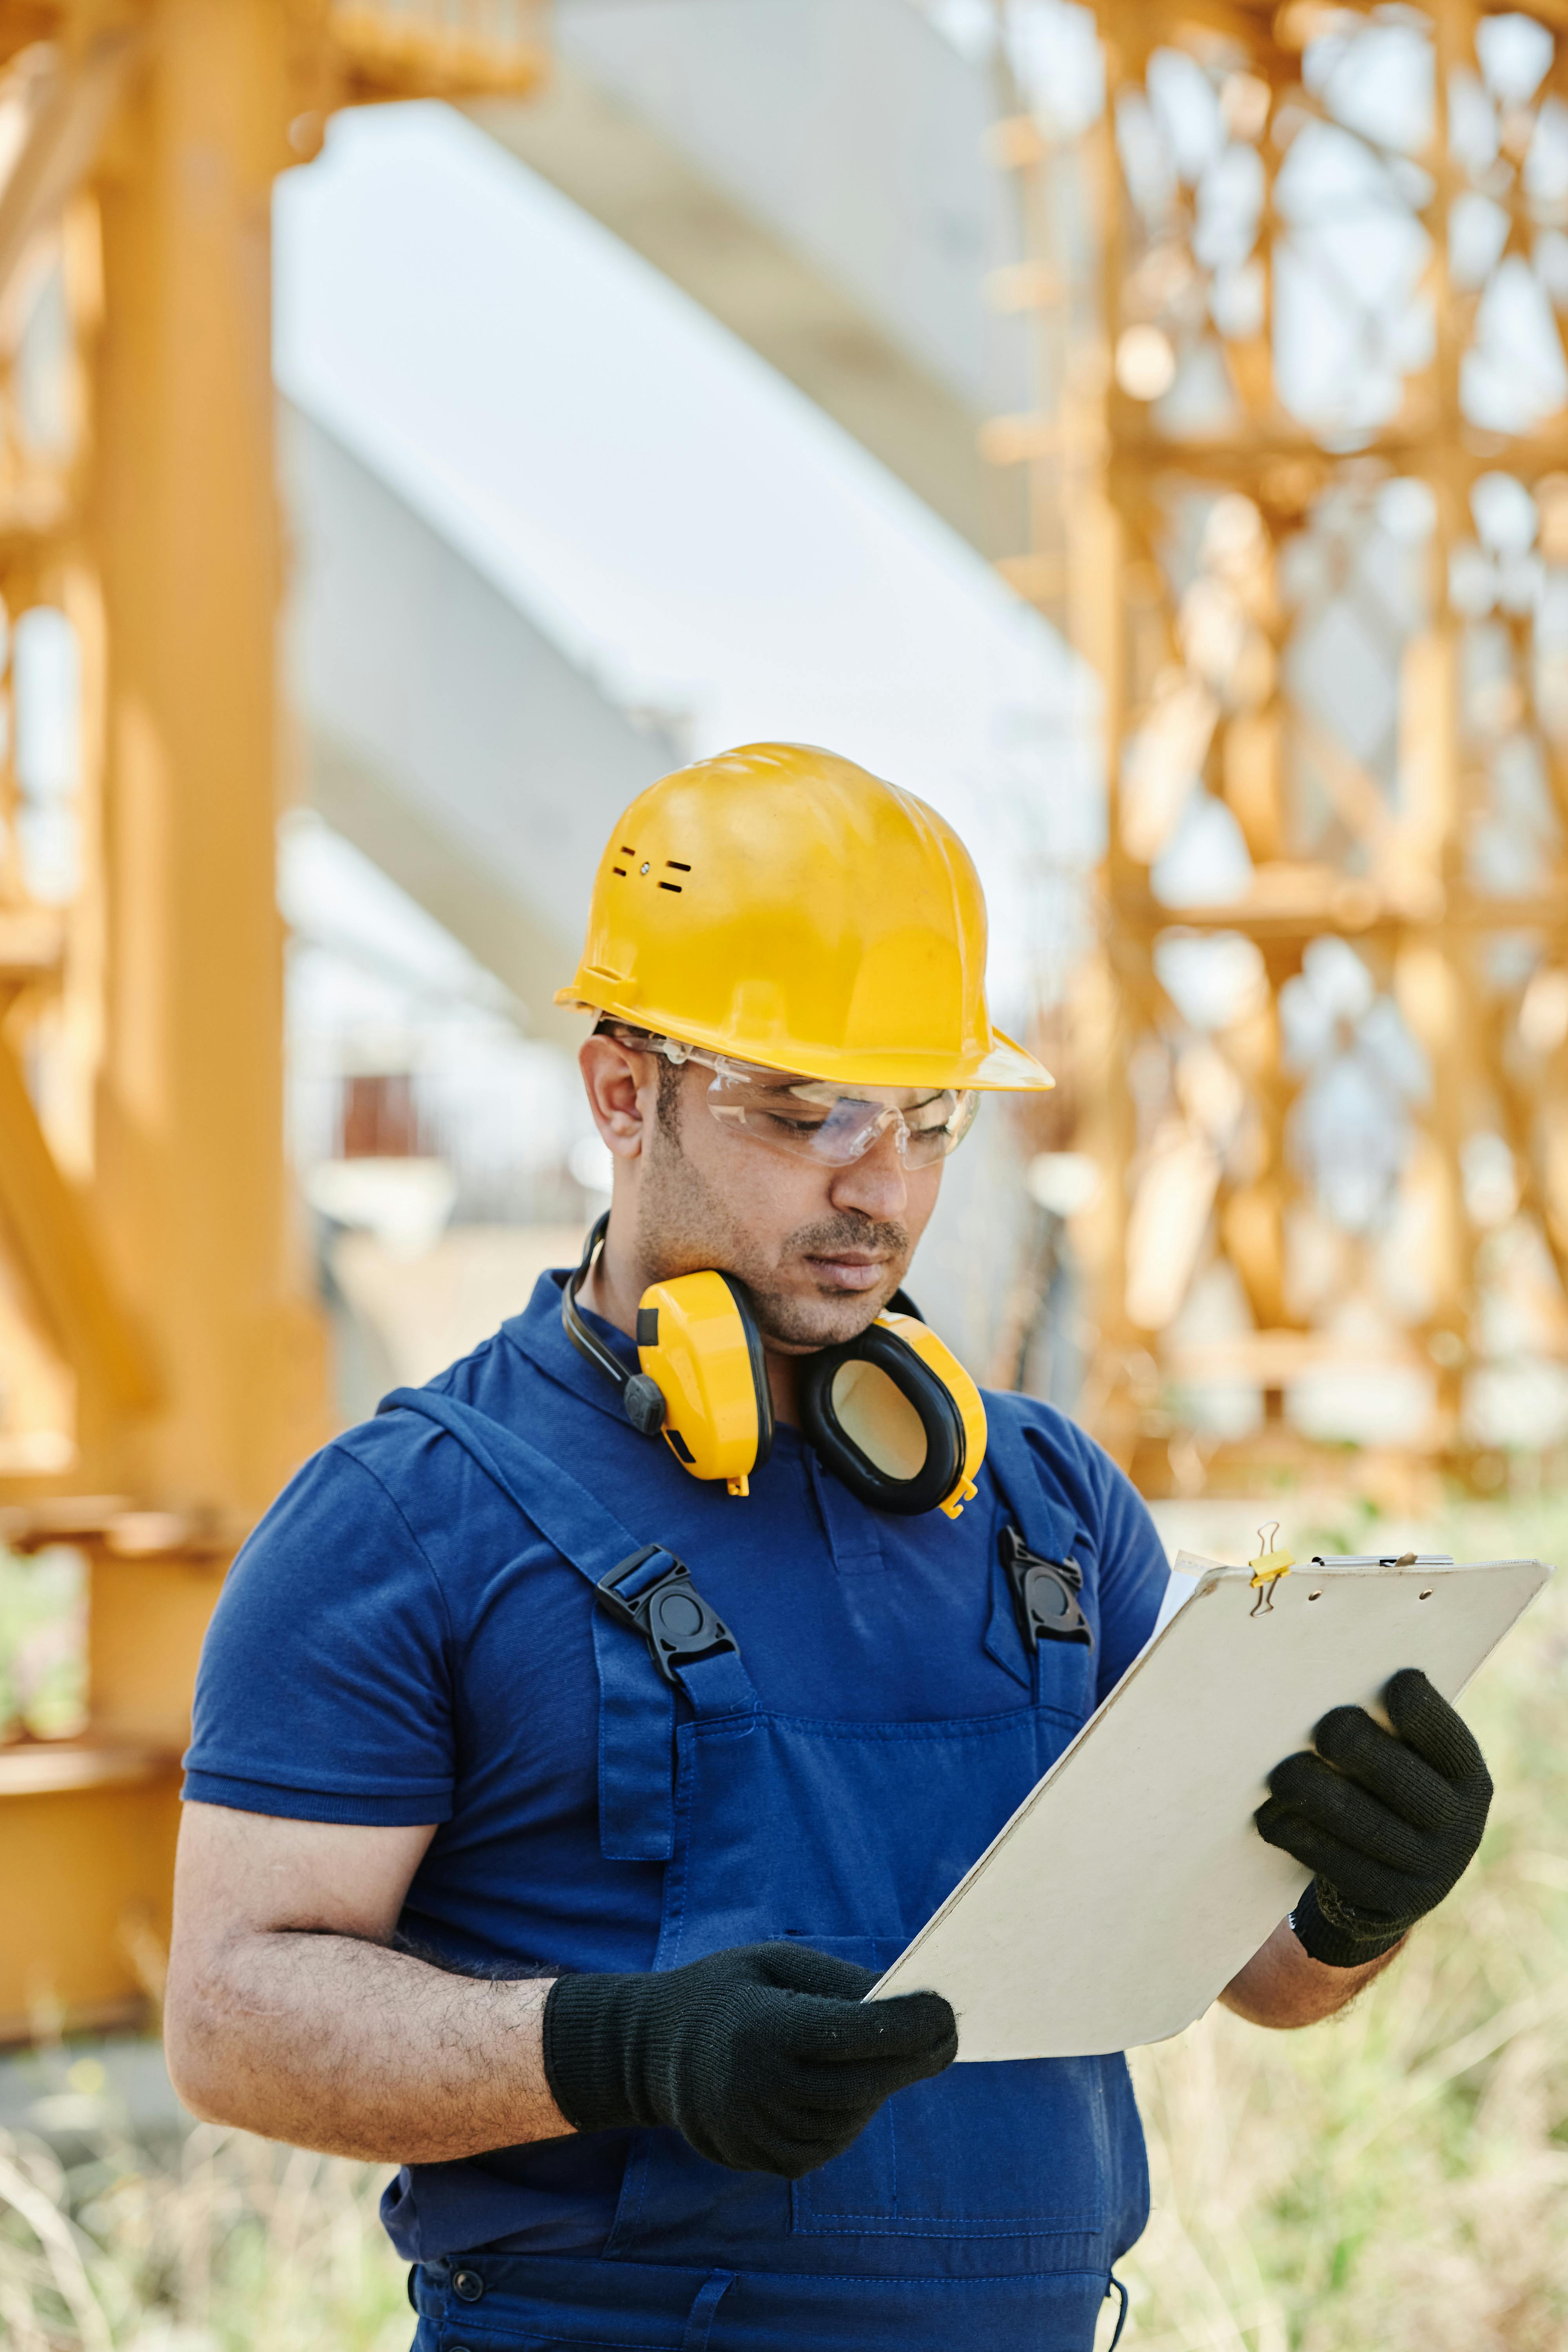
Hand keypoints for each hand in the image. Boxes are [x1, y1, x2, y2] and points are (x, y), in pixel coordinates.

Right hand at [542, 1940, 956, 2175]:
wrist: (655, 2051)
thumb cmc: (731, 1991)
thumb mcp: (776, 1962)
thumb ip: (839, 1982)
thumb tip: (908, 2001)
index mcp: (762, 2030)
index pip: (854, 2033)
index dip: (910, 2023)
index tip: (948, 2009)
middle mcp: (759, 2089)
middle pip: (866, 2083)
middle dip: (916, 2057)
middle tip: (947, 2032)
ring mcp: (760, 2133)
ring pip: (854, 2115)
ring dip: (880, 2084)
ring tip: (879, 2049)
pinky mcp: (766, 2161)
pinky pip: (832, 2142)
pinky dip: (851, 2112)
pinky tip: (842, 2084)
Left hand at [1255, 1668, 1492, 1967]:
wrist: (1393, 1875)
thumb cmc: (1388, 1788)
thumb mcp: (1407, 1759)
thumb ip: (1385, 1729)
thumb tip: (1325, 1685)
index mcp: (1467, 1775)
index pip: (1444, 1738)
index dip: (1421, 1711)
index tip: (1392, 1684)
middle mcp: (1460, 1824)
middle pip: (1404, 1781)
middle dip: (1359, 1749)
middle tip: (1324, 1729)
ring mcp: (1430, 1870)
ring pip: (1366, 1826)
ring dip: (1317, 1795)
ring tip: (1281, 1774)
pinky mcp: (1391, 1902)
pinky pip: (1338, 1865)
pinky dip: (1300, 1837)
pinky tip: (1271, 1816)